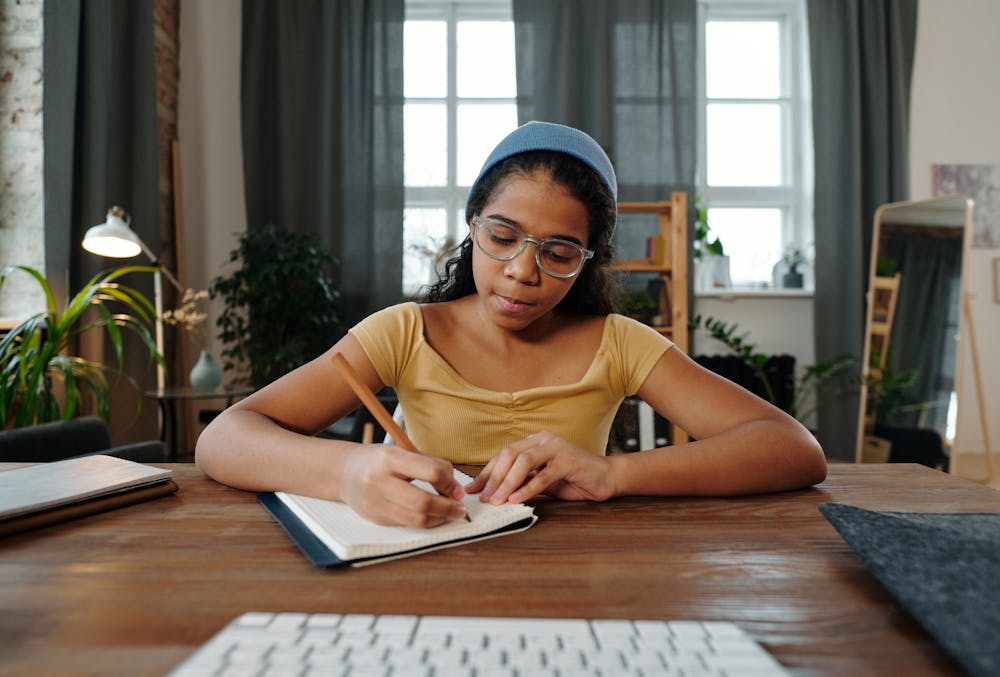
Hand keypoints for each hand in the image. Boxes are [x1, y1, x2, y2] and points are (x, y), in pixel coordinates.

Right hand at [340, 445, 468, 526]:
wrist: (345, 473)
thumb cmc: (380, 461)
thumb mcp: (402, 452)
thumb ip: (431, 465)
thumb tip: (456, 489)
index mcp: (390, 458)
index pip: (430, 472)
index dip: (449, 482)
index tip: (458, 488)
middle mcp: (379, 481)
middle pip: (423, 502)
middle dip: (448, 507)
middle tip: (460, 507)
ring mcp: (375, 503)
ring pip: (416, 519)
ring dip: (440, 519)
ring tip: (451, 513)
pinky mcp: (376, 518)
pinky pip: (408, 525)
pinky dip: (426, 522)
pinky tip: (435, 516)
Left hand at [465, 431, 617, 504]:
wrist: (606, 478)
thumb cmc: (573, 480)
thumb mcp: (542, 482)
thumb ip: (522, 482)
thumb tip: (495, 494)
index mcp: (534, 442)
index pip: (504, 455)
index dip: (487, 473)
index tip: (473, 490)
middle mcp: (543, 439)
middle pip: (510, 455)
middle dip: (494, 478)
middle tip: (484, 497)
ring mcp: (556, 447)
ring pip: (524, 462)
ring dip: (508, 482)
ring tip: (498, 500)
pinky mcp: (569, 460)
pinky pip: (543, 475)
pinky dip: (528, 488)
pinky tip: (517, 499)